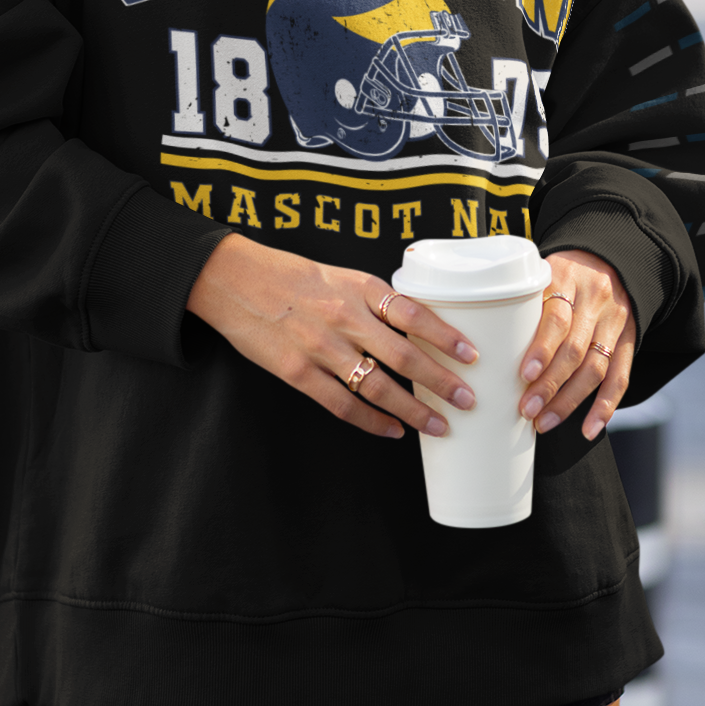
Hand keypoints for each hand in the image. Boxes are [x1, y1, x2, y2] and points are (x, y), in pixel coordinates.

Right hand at [185, 234, 479, 440]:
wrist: (233, 280)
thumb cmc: (289, 276)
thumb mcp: (338, 275)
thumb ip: (372, 300)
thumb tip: (415, 328)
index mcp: (358, 288)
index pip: (414, 314)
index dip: (446, 337)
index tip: (472, 356)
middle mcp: (344, 317)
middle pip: (405, 357)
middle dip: (441, 383)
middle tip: (468, 400)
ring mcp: (320, 348)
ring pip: (379, 387)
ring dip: (413, 411)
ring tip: (438, 426)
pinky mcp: (297, 373)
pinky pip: (342, 404)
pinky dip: (372, 421)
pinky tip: (392, 430)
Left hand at [519, 250, 635, 441]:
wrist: (607, 258)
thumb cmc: (560, 274)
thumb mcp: (540, 274)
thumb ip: (518, 302)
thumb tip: (478, 345)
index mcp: (567, 278)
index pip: (557, 317)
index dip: (542, 349)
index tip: (523, 375)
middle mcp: (595, 300)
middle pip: (575, 349)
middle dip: (550, 385)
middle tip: (527, 409)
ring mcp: (615, 322)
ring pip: (596, 368)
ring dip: (570, 401)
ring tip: (545, 422)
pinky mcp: (628, 340)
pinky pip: (620, 378)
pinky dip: (605, 407)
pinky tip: (589, 429)